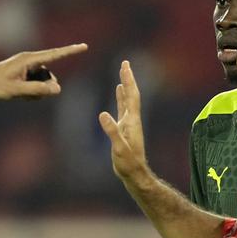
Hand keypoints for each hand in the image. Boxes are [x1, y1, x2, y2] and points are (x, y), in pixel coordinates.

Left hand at [0, 43, 87, 99]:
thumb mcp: (17, 91)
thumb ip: (38, 90)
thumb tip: (57, 89)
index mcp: (28, 59)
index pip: (54, 55)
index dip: (70, 51)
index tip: (84, 46)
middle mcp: (29, 61)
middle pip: (49, 75)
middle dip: (45, 87)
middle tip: (30, 95)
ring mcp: (26, 67)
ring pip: (43, 81)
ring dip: (38, 91)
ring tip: (22, 96)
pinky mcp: (23, 73)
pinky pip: (36, 83)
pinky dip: (32, 91)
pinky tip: (20, 95)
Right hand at [98, 61, 154, 186]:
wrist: (134, 174)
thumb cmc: (127, 163)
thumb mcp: (118, 148)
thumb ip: (112, 131)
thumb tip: (102, 114)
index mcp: (132, 121)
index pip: (131, 96)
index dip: (128, 80)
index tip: (125, 66)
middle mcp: (132, 119)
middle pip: (131, 95)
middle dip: (128, 79)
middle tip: (125, 63)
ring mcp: (129, 124)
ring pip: (127, 100)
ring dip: (125, 87)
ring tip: (122, 74)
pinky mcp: (124, 129)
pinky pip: (122, 109)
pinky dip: (120, 98)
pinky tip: (118, 93)